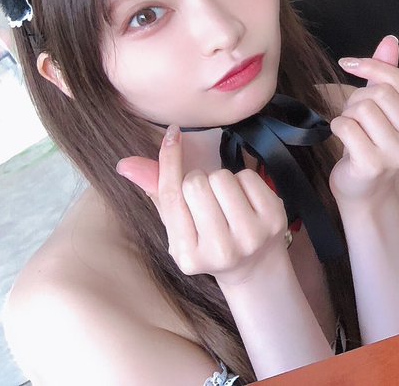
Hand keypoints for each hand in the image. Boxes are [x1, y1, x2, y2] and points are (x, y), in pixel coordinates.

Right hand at [117, 126, 288, 287]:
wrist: (255, 265)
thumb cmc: (209, 240)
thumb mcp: (179, 227)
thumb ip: (156, 192)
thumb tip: (124, 163)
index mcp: (188, 256)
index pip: (172, 197)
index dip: (170, 160)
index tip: (172, 134)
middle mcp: (219, 250)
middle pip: (196, 183)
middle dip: (198, 181)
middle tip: (207, 200)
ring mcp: (250, 236)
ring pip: (222, 177)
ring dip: (221, 181)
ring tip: (225, 202)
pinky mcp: (274, 219)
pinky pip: (248, 177)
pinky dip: (243, 181)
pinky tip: (245, 201)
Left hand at [328, 36, 398, 205]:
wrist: (365, 188)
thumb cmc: (374, 142)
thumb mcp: (384, 106)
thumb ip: (388, 73)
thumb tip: (390, 41)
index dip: (371, 66)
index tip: (349, 63)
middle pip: (380, 93)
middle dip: (358, 97)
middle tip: (356, 113)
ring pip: (362, 108)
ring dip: (347, 114)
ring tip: (353, 128)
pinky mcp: (374, 165)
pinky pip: (346, 127)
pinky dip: (338, 127)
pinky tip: (344, 138)